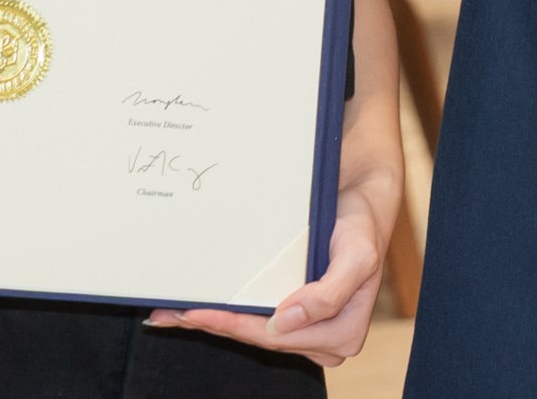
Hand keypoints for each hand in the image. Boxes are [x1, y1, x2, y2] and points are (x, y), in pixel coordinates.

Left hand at [149, 168, 387, 365]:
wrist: (363, 200)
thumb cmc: (362, 226)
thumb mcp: (357, 256)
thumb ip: (329, 294)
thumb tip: (285, 321)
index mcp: (342, 333)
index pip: (276, 337)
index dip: (235, 327)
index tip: (200, 314)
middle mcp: (323, 337)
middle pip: (259, 337)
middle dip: (217, 327)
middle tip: (173, 315)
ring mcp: (308, 327)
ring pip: (253, 331)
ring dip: (215, 323)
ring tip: (175, 314)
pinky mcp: (295, 313)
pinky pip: (257, 319)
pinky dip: (227, 314)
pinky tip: (199, 309)